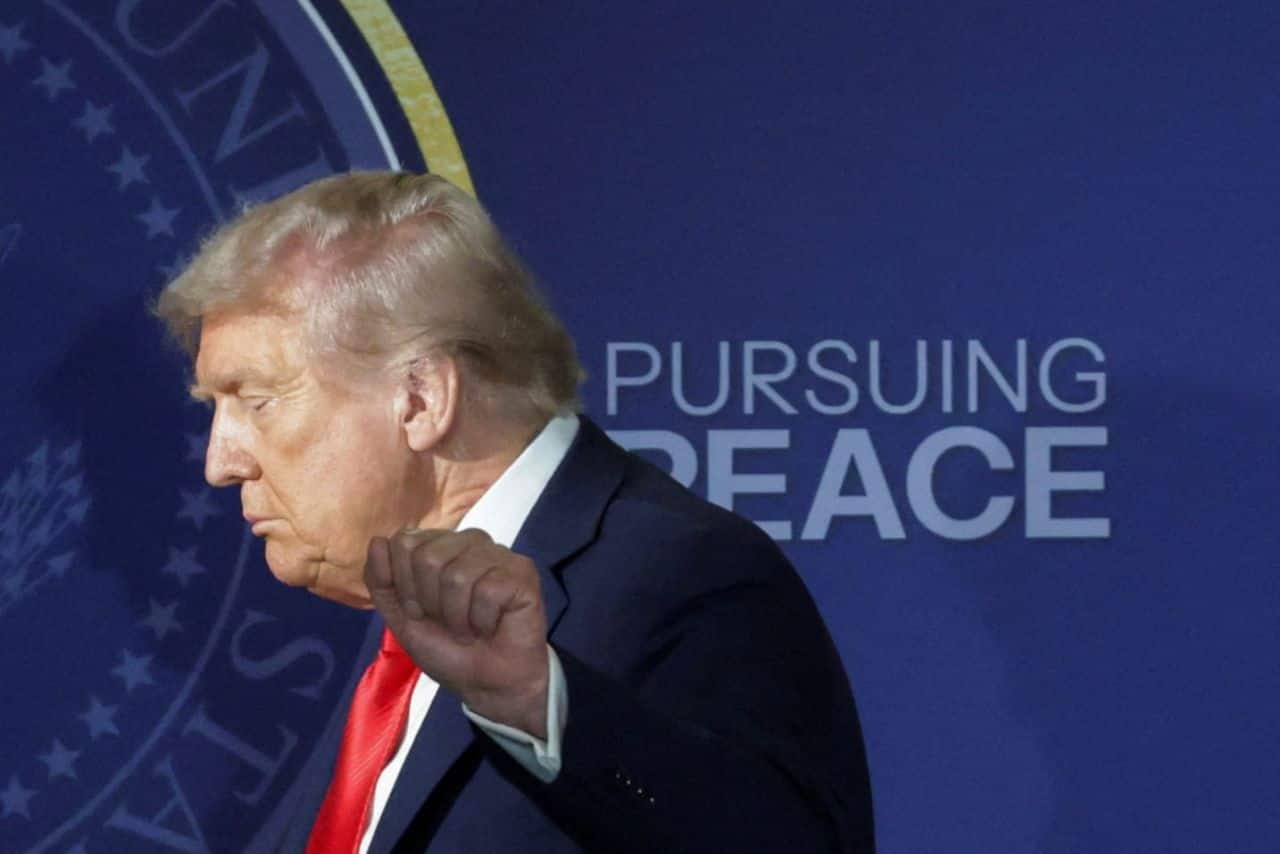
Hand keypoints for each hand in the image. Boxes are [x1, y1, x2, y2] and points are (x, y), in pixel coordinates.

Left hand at [365, 528, 549, 737]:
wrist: (487, 685)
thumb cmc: (448, 649)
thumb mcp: (402, 618)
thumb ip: (382, 581)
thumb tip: (377, 541)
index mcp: (440, 546)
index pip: (404, 543)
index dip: (406, 586)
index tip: (421, 612)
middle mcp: (469, 543)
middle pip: (428, 557)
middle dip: (430, 602)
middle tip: (449, 623)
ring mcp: (498, 555)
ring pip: (457, 575)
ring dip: (457, 617)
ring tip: (470, 628)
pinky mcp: (522, 573)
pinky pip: (488, 590)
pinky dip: (482, 620)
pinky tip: (491, 626)